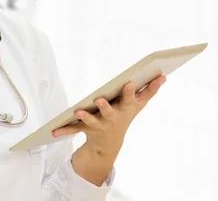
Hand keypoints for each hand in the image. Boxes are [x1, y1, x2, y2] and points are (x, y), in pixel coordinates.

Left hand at [52, 75, 166, 157]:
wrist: (110, 142)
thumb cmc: (125, 115)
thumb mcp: (138, 105)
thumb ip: (150, 90)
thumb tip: (163, 76)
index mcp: (125, 109)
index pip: (129, 99)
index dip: (129, 92)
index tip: (129, 82)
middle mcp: (113, 118)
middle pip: (110, 112)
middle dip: (105, 106)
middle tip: (99, 99)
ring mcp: (100, 125)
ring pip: (92, 121)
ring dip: (86, 117)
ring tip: (79, 111)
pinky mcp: (86, 129)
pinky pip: (74, 129)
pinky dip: (64, 130)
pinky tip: (54, 131)